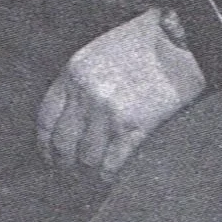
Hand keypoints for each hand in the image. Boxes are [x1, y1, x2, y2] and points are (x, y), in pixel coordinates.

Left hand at [36, 10, 206, 178]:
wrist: (176, 41)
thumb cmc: (140, 43)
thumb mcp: (97, 53)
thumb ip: (80, 82)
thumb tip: (72, 116)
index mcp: (73, 73)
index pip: (46, 118)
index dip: (45, 143)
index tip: (49, 156)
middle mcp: (85, 95)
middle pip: (63, 142)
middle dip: (63, 163)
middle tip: (67, 174)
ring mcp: (108, 112)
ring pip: (86, 157)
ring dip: (86, 172)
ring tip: (89, 179)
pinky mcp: (134, 126)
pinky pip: (112, 162)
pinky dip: (107, 176)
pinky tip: (108, 179)